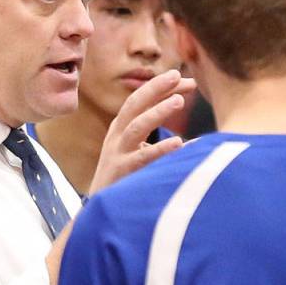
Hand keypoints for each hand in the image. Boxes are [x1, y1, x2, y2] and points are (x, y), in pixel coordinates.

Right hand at [88, 69, 195, 194]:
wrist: (100, 208)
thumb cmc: (124, 175)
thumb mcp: (135, 147)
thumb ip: (153, 131)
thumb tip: (181, 114)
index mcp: (120, 127)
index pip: (140, 99)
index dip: (161, 87)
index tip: (185, 79)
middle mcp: (117, 136)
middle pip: (134, 104)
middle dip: (155, 88)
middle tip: (178, 75)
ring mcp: (118, 153)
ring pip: (136, 126)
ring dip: (157, 112)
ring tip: (179, 102)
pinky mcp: (122, 172)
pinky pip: (143, 158)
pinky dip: (162, 149)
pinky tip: (181, 144)